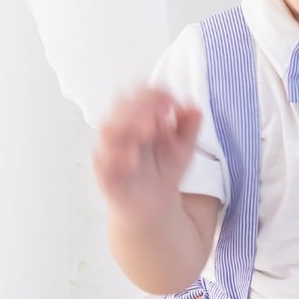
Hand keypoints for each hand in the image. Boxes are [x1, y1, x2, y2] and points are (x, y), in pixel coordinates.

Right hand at [93, 87, 201, 221]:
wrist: (153, 204)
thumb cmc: (164, 169)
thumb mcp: (185, 148)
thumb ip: (190, 127)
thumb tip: (195, 108)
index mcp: (140, 117)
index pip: (140, 94)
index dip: (155, 93)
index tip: (172, 103)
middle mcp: (122, 128)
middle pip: (121, 105)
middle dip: (141, 106)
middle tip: (161, 116)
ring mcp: (110, 149)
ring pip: (108, 128)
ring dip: (127, 125)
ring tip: (149, 133)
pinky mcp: (104, 171)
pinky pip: (102, 160)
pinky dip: (115, 156)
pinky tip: (132, 160)